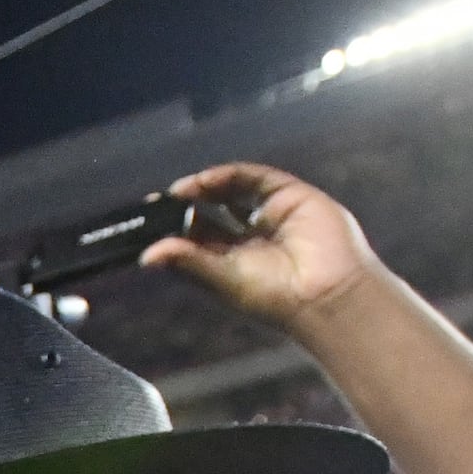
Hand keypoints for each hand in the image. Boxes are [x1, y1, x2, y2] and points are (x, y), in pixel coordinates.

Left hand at [144, 162, 384, 330]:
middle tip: (158, 202)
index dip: (172, 228)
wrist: (325, 292)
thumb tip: (147, 256)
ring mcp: (269, 216)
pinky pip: (255, 179)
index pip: (195, 239)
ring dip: (203, 187)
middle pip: (210, 213)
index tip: (147, 222)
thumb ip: (188, 263)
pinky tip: (204, 181)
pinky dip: (228, 175)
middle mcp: (249, 238)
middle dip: (184, 205)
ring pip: (231, 191)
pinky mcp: (289, 196)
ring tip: (180, 190)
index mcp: (231, 262)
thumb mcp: (223, 279)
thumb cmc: (276, 298)